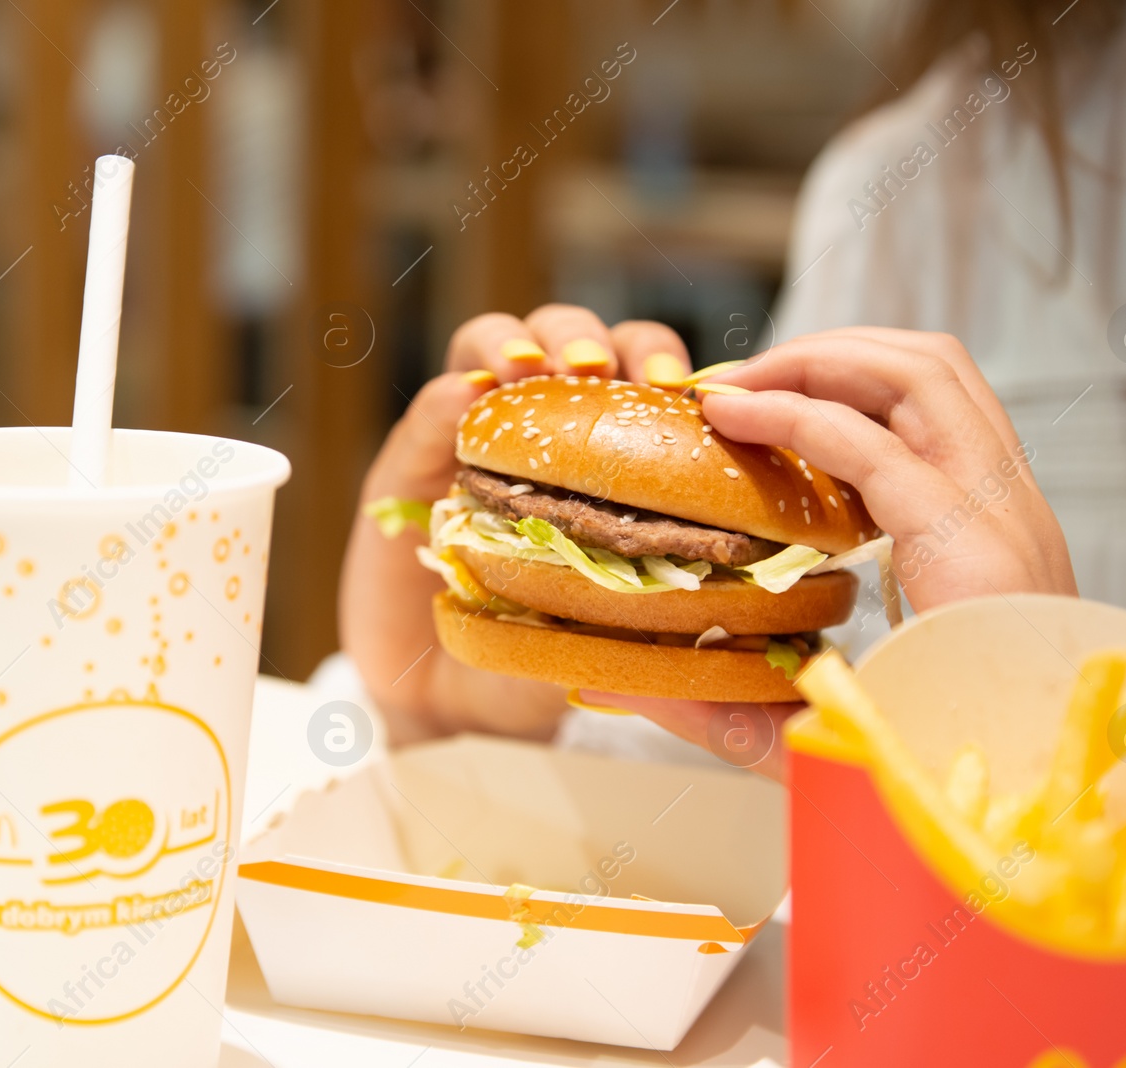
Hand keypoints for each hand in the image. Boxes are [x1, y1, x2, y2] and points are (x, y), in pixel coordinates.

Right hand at [339, 305, 692, 744]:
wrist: (442, 696)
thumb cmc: (541, 656)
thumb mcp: (600, 635)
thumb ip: (642, 605)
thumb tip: (714, 590)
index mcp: (601, 455)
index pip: (640, 377)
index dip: (662, 368)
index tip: (678, 390)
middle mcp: (538, 430)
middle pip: (573, 342)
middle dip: (591, 342)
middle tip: (597, 372)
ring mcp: (471, 435)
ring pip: (495, 343)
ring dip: (519, 344)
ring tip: (530, 370)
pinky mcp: (411, 456)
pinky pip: (432, 404)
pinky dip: (452, 392)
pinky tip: (468, 399)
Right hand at [584, 326, 1075, 780]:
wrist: (1068, 799)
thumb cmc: (969, 782)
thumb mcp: (841, 762)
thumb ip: (736, 725)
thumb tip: (632, 691)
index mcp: (972, 573)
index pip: (872, 444)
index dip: (783, 414)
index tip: (716, 413)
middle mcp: (1013, 522)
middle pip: (922, 374)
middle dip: (818, 359)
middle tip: (737, 386)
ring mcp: (1025, 512)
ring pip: (948, 377)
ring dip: (856, 365)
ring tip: (776, 389)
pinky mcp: (1019, 518)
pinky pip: (956, 415)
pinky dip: (886, 399)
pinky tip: (827, 436)